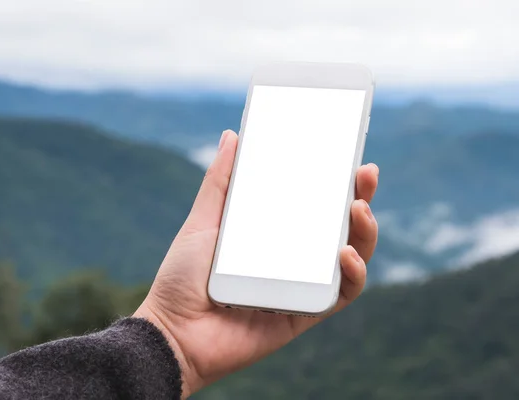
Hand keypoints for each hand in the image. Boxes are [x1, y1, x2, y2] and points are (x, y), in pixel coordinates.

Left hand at [135, 130, 378, 397]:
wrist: (173, 332)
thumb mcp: (202, 221)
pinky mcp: (305, 314)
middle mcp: (291, 258)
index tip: (348, 154)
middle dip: (359, 198)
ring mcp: (300, 285)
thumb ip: (220, 181)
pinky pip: (342, 294)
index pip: (311, 203)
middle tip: (365, 174)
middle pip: (338, 227)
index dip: (334, 181)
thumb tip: (233, 135)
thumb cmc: (182, 277)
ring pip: (350, 257)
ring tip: (358, 209)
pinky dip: (353, 274)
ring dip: (364, 232)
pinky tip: (345, 254)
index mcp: (271, 234)